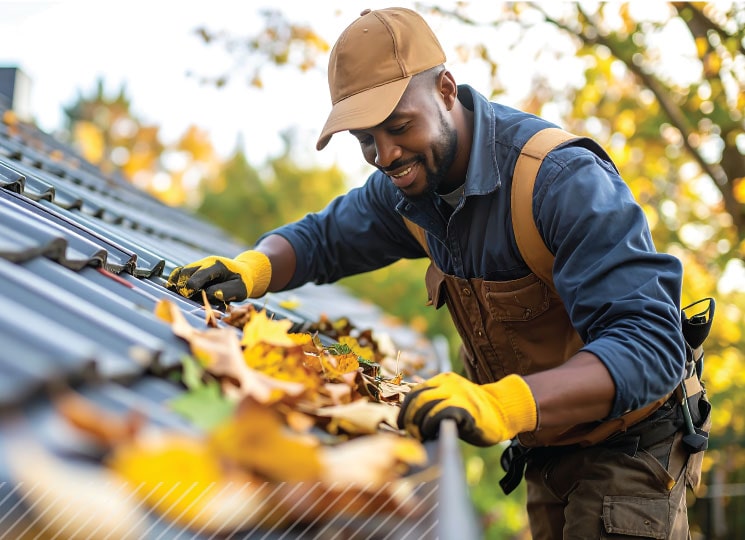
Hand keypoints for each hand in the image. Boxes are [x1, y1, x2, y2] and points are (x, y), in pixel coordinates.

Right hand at [166, 250, 271, 303]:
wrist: (242, 272)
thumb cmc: (241, 282)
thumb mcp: (240, 289)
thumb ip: (227, 292)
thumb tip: (211, 294)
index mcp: (217, 266)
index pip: (199, 275)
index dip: (192, 287)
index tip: (190, 296)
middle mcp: (205, 263)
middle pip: (186, 273)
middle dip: (183, 286)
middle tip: (186, 298)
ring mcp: (198, 265)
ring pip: (180, 272)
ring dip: (177, 284)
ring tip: (179, 295)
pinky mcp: (194, 270)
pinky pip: (179, 274)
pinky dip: (175, 282)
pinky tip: (175, 291)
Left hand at [397, 372, 537, 446]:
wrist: (504, 412)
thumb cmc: (474, 412)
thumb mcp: (453, 399)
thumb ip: (435, 403)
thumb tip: (410, 419)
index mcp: (443, 380)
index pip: (415, 392)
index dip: (404, 410)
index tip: (402, 425)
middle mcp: (448, 383)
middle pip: (417, 399)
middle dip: (409, 418)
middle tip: (410, 434)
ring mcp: (458, 394)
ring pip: (425, 406)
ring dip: (418, 424)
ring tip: (421, 436)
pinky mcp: (466, 409)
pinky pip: (440, 414)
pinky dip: (430, 425)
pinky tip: (432, 434)